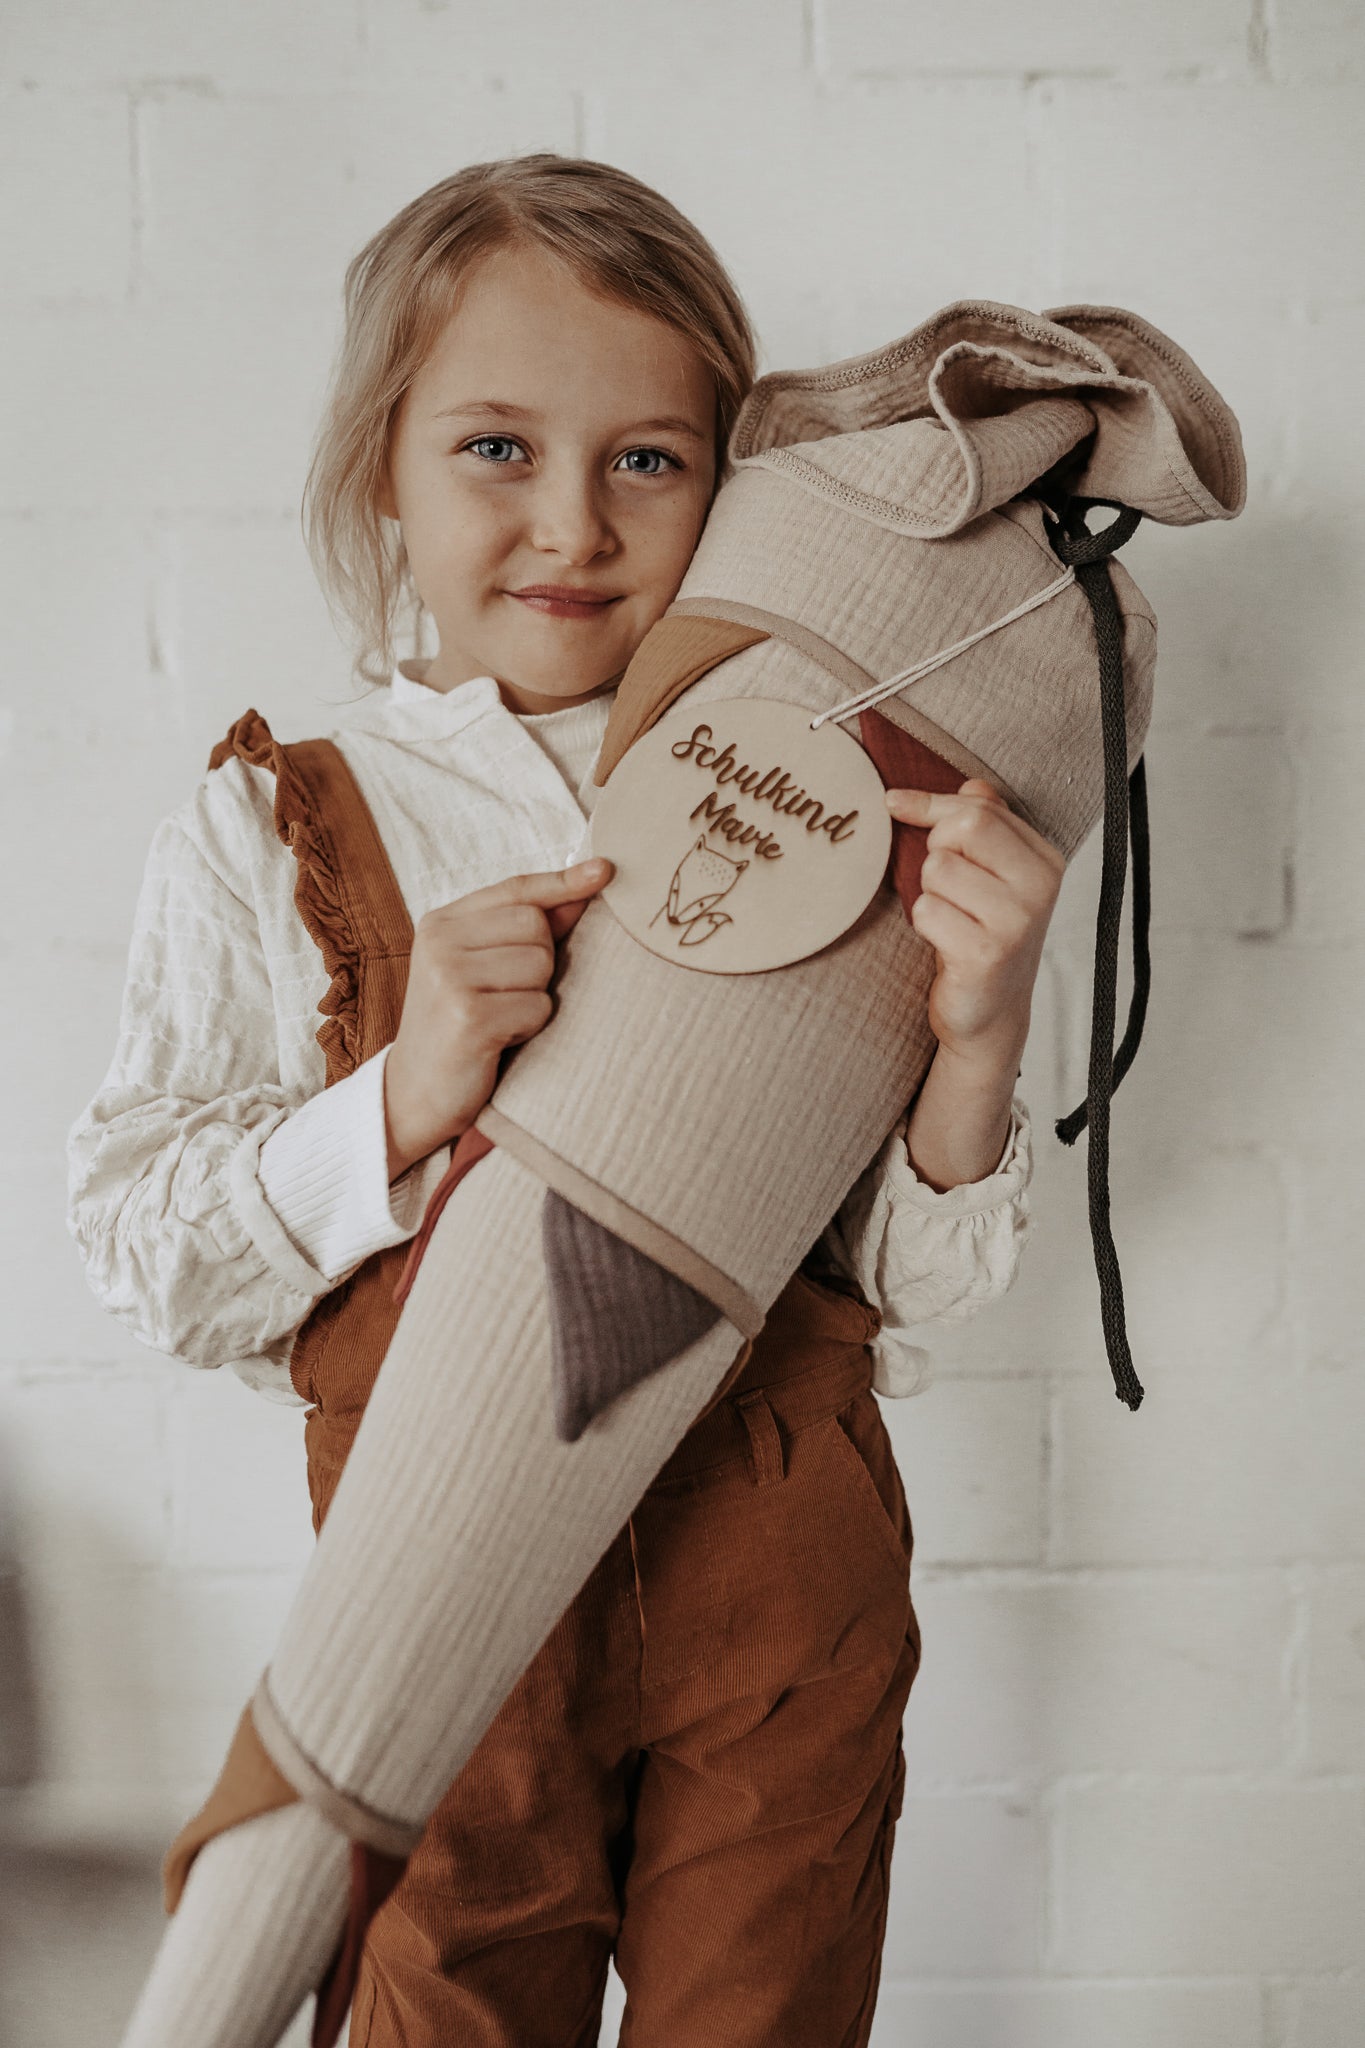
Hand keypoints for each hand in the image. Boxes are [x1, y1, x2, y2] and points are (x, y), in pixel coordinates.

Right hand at [384, 856, 613, 1180]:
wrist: (415, 1094)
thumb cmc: (459, 1027)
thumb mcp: (484, 968)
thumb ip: (531, 928)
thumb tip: (588, 884)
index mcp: (442, 922)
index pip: (516, 889)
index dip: (563, 881)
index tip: (605, 871)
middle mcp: (440, 941)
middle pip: (536, 926)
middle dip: (540, 964)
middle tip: (505, 996)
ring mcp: (450, 977)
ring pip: (540, 965)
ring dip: (533, 999)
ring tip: (499, 1018)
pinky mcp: (468, 1016)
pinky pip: (537, 1006)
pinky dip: (528, 1027)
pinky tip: (497, 1039)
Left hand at [886, 778, 1062, 1068]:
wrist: (991, 1012)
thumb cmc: (983, 935)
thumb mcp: (991, 874)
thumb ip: (985, 824)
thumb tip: (966, 785)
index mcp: (1045, 861)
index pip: (979, 809)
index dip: (931, 806)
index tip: (895, 802)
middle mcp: (1040, 888)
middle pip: (961, 830)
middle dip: (936, 853)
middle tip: (949, 889)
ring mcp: (1016, 923)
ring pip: (937, 870)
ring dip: (929, 894)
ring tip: (952, 920)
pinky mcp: (986, 955)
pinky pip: (927, 911)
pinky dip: (925, 925)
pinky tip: (946, 944)